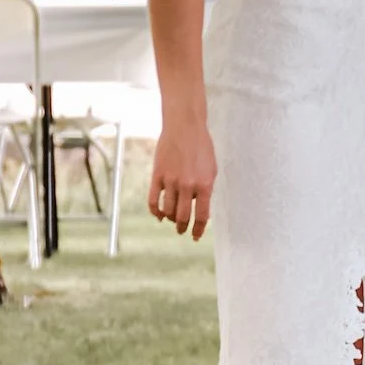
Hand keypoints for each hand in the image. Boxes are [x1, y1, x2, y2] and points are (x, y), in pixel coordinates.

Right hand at [147, 119, 216, 239]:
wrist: (184, 127)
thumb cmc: (201, 148)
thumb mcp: (211, 170)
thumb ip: (206, 190)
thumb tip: (198, 209)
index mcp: (204, 185)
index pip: (201, 216)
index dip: (198, 230)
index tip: (195, 236)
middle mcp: (187, 186)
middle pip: (183, 216)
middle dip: (183, 227)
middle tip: (182, 231)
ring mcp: (171, 181)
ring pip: (168, 211)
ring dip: (171, 219)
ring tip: (173, 220)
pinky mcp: (157, 176)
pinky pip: (154, 200)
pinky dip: (156, 212)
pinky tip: (159, 215)